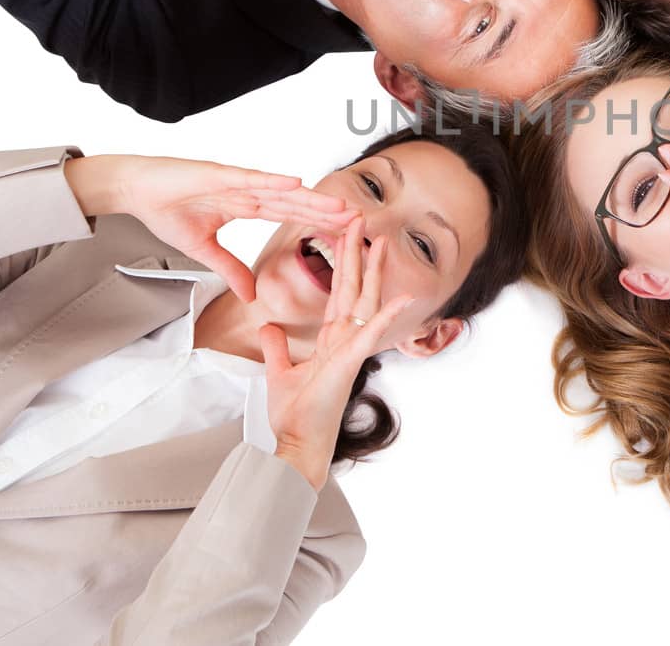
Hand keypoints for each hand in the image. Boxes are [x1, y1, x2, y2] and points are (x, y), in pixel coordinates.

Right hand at [64, 154, 354, 302]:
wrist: (135, 189)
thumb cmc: (166, 210)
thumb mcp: (202, 249)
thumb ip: (229, 268)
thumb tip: (248, 294)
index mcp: (245, 205)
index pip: (289, 216)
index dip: (316, 223)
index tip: (344, 232)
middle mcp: (247, 191)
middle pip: (294, 203)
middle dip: (325, 212)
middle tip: (358, 220)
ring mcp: (235, 181)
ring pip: (281, 192)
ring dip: (311, 198)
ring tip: (339, 205)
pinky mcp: (218, 174)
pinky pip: (251, 179)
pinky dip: (274, 181)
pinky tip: (297, 184)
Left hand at [263, 218, 413, 487]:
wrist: (298, 446)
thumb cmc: (296, 417)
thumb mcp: (280, 372)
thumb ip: (277, 346)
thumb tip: (268, 327)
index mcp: (330, 341)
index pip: (337, 294)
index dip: (341, 264)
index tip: (343, 236)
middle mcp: (344, 341)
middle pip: (353, 288)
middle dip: (357, 254)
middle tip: (362, 223)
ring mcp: (350, 350)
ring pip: (364, 302)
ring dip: (373, 271)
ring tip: (380, 242)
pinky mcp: (351, 363)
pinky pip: (371, 334)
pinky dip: (387, 315)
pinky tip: (401, 297)